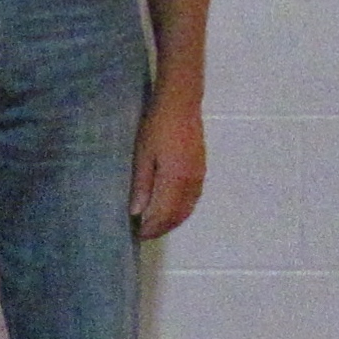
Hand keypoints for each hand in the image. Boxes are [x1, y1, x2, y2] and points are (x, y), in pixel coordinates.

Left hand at [129, 92, 204, 240]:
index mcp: (176, 179)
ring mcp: (199, 175)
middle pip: (179, 215)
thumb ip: (141, 185)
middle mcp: (192, 182)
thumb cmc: (157, 126)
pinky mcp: (201, 169)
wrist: (181, 103)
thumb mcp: (143, 155)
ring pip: (188, 208)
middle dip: (163, 228)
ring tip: (155, 224)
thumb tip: (137, 212)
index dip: (152, 228)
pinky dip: (182, 209)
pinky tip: (170, 208)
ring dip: (173, 220)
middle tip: (146, 233)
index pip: (164, 214)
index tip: (138, 234)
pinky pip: (193, 198)